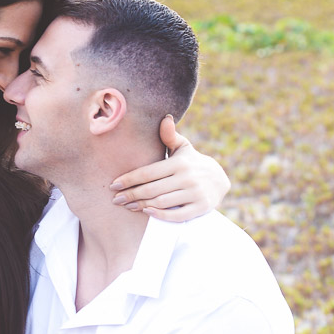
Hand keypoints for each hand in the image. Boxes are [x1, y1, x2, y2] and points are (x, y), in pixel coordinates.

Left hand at [108, 115, 229, 220]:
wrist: (220, 180)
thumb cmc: (192, 162)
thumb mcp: (183, 148)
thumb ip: (170, 136)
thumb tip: (164, 118)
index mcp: (179, 162)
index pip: (148, 172)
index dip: (129, 179)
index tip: (113, 185)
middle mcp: (188, 177)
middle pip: (151, 189)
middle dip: (131, 195)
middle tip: (116, 199)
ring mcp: (195, 193)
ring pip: (161, 202)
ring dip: (141, 205)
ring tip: (128, 206)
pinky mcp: (201, 207)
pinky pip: (177, 215)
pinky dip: (160, 215)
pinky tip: (147, 211)